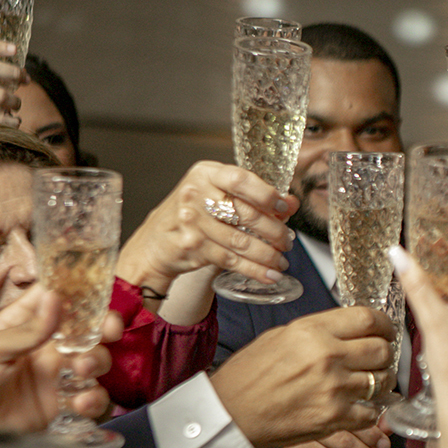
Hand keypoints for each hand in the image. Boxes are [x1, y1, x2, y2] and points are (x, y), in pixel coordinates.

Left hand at [0, 286, 118, 436]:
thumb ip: (27, 329)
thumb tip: (55, 298)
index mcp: (21, 326)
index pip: (54, 300)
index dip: (78, 294)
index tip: (96, 293)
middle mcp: (43, 348)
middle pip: (84, 329)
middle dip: (102, 328)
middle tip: (108, 331)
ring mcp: (55, 376)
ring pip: (94, 360)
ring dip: (96, 361)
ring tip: (82, 370)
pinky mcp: (62, 404)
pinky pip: (91, 396)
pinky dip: (93, 398)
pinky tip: (80, 402)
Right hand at [116, 161, 296, 293]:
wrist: (156, 241)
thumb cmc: (194, 212)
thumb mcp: (219, 193)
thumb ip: (254, 196)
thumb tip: (291, 203)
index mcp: (205, 174)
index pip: (241, 180)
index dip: (267, 195)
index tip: (284, 208)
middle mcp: (196, 195)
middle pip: (246, 214)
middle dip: (275, 232)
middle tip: (288, 241)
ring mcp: (193, 222)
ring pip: (241, 241)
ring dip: (268, 254)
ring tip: (281, 260)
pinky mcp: (194, 247)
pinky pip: (232, 260)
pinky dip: (255, 270)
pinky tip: (270, 274)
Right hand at [210, 306, 395, 447]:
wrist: (230, 414)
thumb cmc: (249, 375)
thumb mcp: (280, 336)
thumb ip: (319, 330)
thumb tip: (349, 328)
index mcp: (312, 330)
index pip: (368, 318)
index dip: (384, 324)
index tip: (385, 331)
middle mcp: (327, 356)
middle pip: (382, 349)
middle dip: (385, 354)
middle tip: (378, 359)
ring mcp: (333, 388)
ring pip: (382, 380)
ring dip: (380, 382)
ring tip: (368, 383)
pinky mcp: (334, 417)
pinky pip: (371, 412)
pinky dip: (368, 410)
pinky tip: (356, 407)